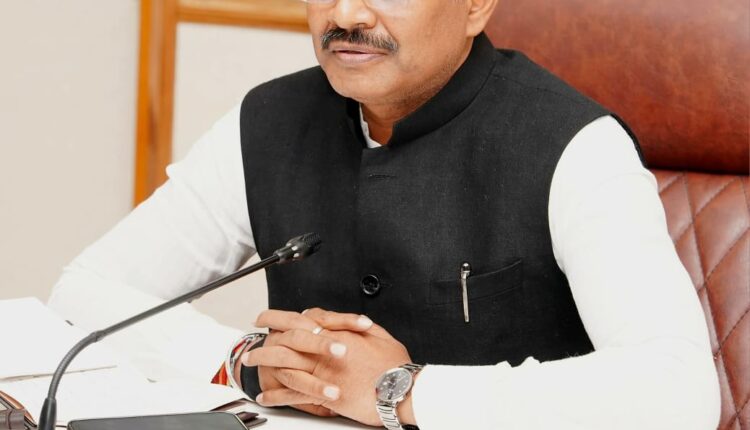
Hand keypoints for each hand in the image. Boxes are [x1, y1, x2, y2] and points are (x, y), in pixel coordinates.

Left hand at [247, 308, 414, 426]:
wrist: (400, 389)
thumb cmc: (395, 366)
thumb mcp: (381, 336)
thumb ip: (359, 326)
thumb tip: (347, 320)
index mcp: (338, 334)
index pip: (304, 319)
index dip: (282, 317)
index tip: (270, 318)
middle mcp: (325, 351)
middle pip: (287, 339)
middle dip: (266, 339)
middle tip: (253, 339)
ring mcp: (322, 372)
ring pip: (284, 364)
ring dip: (263, 364)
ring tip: (250, 364)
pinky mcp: (323, 394)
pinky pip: (292, 394)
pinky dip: (276, 395)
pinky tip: (266, 396)